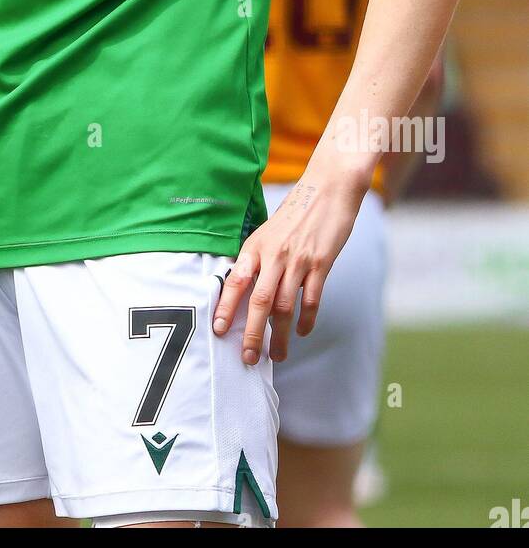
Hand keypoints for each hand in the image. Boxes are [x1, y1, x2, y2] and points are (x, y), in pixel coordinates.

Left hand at [212, 175, 362, 362]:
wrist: (328, 188)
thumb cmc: (296, 212)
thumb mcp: (268, 231)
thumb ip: (257, 258)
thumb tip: (243, 287)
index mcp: (256, 246)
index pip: (236, 281)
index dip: (226, 307)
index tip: (219, 330)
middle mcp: (275, 254)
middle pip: (260, 301)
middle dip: (252, 334)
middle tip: (248, 358)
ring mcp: (299, 260)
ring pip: (285, 306)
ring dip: (280, 336)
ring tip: (277, 355)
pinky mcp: (321, 263)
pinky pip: (312, 299)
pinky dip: (306, 319)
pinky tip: (301, 332)